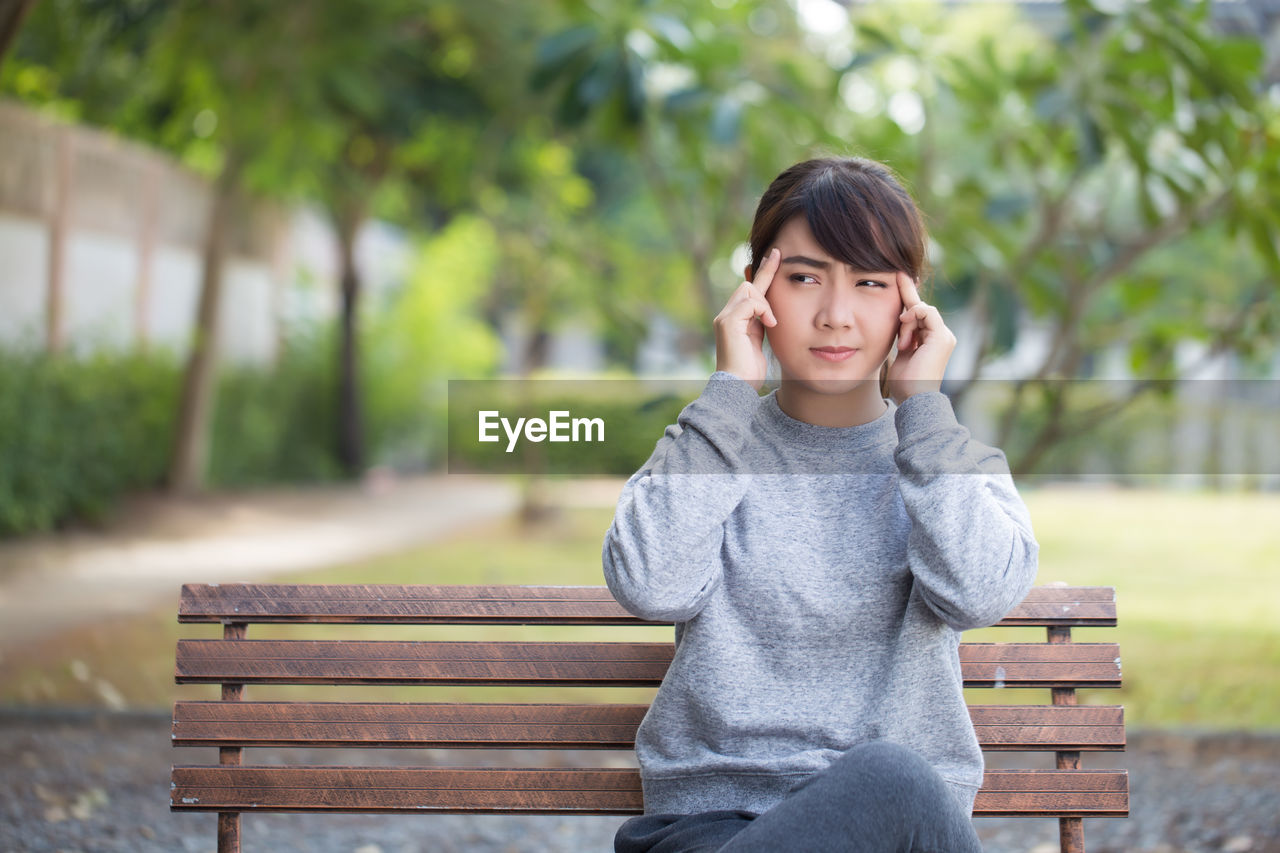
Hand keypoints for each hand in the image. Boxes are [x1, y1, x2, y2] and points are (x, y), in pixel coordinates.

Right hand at [714, 247, 778, 389]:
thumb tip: (773, 311)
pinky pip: (749, 302)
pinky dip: (763, 310)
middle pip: (749, 284)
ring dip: (765, 302)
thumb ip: (762, 323)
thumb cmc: (750, 371)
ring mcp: (725, 317)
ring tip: (771, 323)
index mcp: (736, 320)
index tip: (776, 255)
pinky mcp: (727, 322)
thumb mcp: (760, 342)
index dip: (764, 272)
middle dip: (766, 274)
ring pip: (748, 289)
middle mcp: (726, 315)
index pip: (750, 290)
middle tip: (779, 257)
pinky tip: (769, 324)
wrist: (737, 386)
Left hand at [886, 272, 955, 404]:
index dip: (908, 295)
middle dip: (906, 297)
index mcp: (930, 340)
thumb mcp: (901, 353)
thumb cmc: (905, 382)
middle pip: (920, 308)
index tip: (898, 277)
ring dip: (906, 321)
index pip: (918, 313)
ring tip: (901, 342)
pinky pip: (928, 312)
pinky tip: (904, 326)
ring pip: (923, 309)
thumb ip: (903, 336)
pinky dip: (914, 315)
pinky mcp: (942, 336)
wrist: (913, 397)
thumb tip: (897, 322)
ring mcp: (943, 336)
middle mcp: (940, 336)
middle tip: (898, 275)